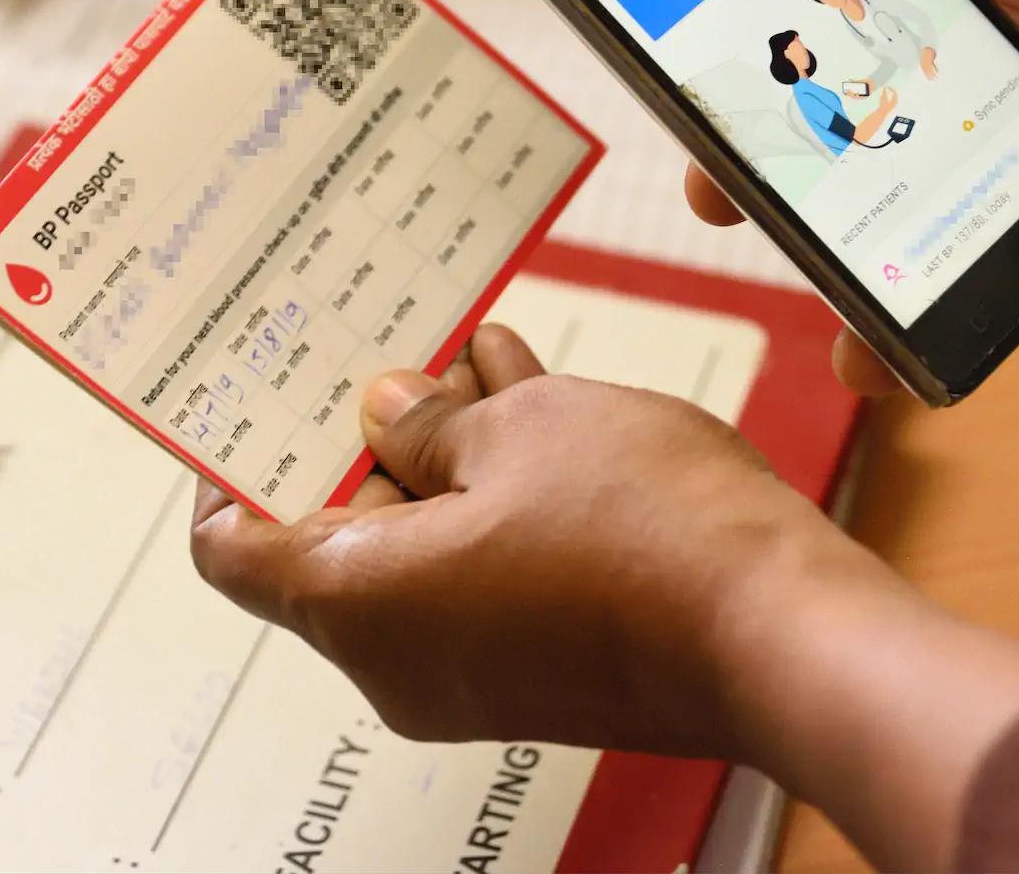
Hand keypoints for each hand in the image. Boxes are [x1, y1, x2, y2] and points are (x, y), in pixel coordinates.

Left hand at [191, 326, 1018, 871]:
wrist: (787, 634)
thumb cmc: (650, 532)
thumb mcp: (520, 429)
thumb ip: (428, 420)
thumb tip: (386, 414)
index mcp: (359, 603)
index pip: (232, 547)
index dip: (231, 464)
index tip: (249, 396)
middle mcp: (400, 660)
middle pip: (340, 536)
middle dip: (368, 432)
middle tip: (383, 346)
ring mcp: (475, 673)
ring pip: (425, 543)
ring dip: (447, 448)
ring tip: (475, 355)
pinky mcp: (544, 667)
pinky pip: (486, 571)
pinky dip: (496, 493)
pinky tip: (531, 402)